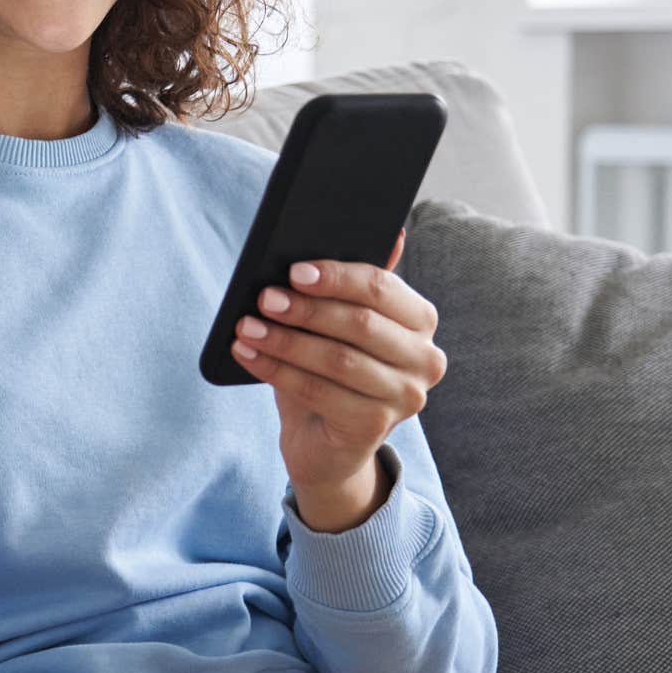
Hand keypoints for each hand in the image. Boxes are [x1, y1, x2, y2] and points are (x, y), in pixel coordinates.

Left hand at [230, 229, 446, 526]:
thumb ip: (351, 282)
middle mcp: (425, 358)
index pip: (382, 288)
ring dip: (285, 341)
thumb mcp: (338, 323)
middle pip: (360, 324)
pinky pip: (319, 392)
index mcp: (420, 319)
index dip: (337, 278)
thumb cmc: (329, 368)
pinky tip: (247, 355)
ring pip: (338, 360)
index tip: (293, 271)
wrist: (325, 440)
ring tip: (246, 327)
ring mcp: (405, 396)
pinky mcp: (376, 427)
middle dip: (306, 309)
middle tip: (263, 298)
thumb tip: (389, 232)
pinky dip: (276, 370)